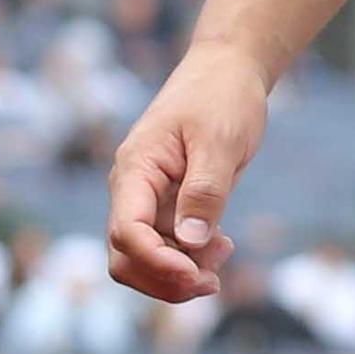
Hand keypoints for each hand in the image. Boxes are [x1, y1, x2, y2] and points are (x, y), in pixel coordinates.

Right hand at [108, 42, 274, 301]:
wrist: (228, 71)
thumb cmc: (221, 97)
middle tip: (211, 282)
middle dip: (164, 280)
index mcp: (135, 169)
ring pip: (146, 259)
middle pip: (126, 257)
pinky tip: (222, 246)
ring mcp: (150, 200)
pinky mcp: (170, 205)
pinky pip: (169, 248)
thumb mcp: (219, 141)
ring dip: (179, 273)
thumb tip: (190, 242)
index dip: (156, 262)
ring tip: (223, 257)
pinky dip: (192, 259)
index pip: (126, 232)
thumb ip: (205, 191)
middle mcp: (134, 190)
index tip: (195, 274)